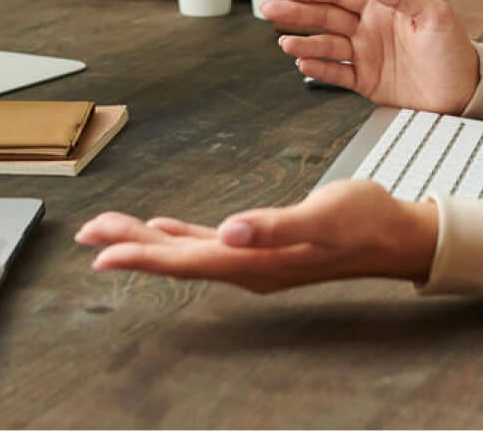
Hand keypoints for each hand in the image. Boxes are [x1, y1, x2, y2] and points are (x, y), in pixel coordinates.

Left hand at [74, 179, 439, 292]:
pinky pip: (208, 245)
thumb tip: (231, 231)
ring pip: (188, 252)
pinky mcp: (262, 247)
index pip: (187, 260)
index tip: (101, 251)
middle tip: (87, 232)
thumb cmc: (365, 220)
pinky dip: (180, 238)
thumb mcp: (325, 216)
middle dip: (131, 244)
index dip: (142, 255)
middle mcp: (249, 266)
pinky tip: (165, 230)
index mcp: (257, 261)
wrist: (396, 235)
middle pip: (177, 258)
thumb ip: (277, 226)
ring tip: (110, 230)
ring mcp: (254, 260)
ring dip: (148, 242)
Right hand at [260, 0, 480, 113]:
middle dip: (295, 12)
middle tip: (269, 9)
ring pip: (326, 46)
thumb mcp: (435, 14)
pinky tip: (302, 62)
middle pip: (324, 17)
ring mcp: (365, 56)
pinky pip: (336, 73)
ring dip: (303, 42)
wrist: (465, 91)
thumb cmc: (454, 50)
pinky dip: (318, 68)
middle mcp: (368, 30)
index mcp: (382, 8)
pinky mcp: (366, 82)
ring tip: (285, 42)